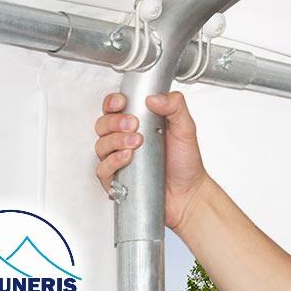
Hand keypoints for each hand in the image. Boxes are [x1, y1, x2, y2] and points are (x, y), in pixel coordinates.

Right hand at [94, 91, 208, 230]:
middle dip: (115, 121)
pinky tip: (128, 158)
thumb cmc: (185, 162)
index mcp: (139, 124)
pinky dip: (113, 162)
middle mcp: (125, 140)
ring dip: (115, 140)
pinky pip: (103, 169)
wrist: (189, 193)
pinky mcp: (117, 180)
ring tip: (136, 142)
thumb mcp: (186, 128)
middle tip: (134, 124)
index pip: (114, 108)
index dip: (113, 102)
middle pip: (103, 124)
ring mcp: (119, 160)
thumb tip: (154, 98)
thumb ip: (175, 106)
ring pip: (101, 145)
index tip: (121, 102)